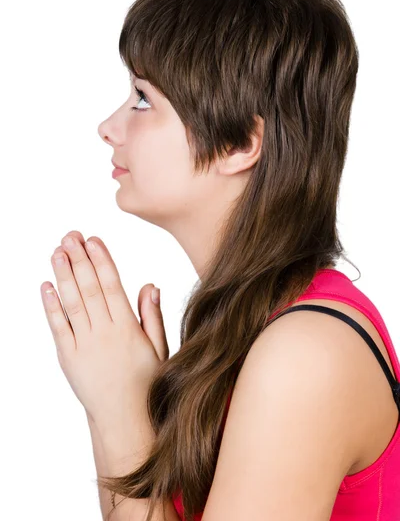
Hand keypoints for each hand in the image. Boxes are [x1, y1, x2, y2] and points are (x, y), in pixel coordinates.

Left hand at [40, 230, 168, 426]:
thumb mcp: (160, 349)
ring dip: (63, 276)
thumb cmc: (146, 384)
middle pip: (89, 288)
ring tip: (57, 252)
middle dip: (79, 260)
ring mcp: (84, 345)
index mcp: (128, 329)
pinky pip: (58, 327)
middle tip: (70, 236)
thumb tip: (150, 285)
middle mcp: (104, 333)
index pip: (112, 286)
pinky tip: (46, 287)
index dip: (102, 260)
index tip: (94, 240)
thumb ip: (152, 316)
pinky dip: (51, 306)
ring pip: (72, 303)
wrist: (124, 420)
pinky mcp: (68, 358)